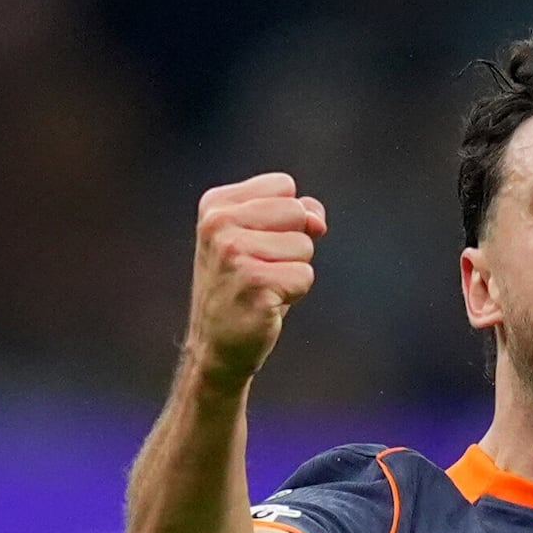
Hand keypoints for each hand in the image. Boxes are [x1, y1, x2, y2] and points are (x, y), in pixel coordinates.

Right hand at [185, 172, 325, 383]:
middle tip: (262, 269)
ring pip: (304, 246)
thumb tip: (317, 220)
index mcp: (216, 204)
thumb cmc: (244, 287)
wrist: (217, 345)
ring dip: (294, 270)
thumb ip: (295, 215)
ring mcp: (233, 253)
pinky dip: (295, 293)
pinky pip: (304, 276)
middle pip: (297, 212)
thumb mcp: (262, 239)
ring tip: (263, 287)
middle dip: (293, 243)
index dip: (287, 217)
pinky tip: (266, 303)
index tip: (259, 243)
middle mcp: (219, 224)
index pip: (284, 186)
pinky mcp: (253, 283)